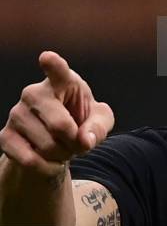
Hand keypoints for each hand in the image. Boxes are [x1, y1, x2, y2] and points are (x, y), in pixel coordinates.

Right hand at [0, 51, 113, 176]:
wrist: (56, 140)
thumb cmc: (81, 120)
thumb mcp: (99, 121)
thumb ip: (98, 127)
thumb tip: (84, 140)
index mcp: (61, 81)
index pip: (56, 69)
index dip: (52, 64)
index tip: (46, 57)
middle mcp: (34, 92)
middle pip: (60, 124)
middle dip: (74, 141)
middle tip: (77, 141)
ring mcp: (16, 113)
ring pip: (47, 146)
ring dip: (62, 155)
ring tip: (63, 148)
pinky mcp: (5, 135)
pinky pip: (30, 160)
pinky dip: (47, 168)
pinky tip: (50, 161)